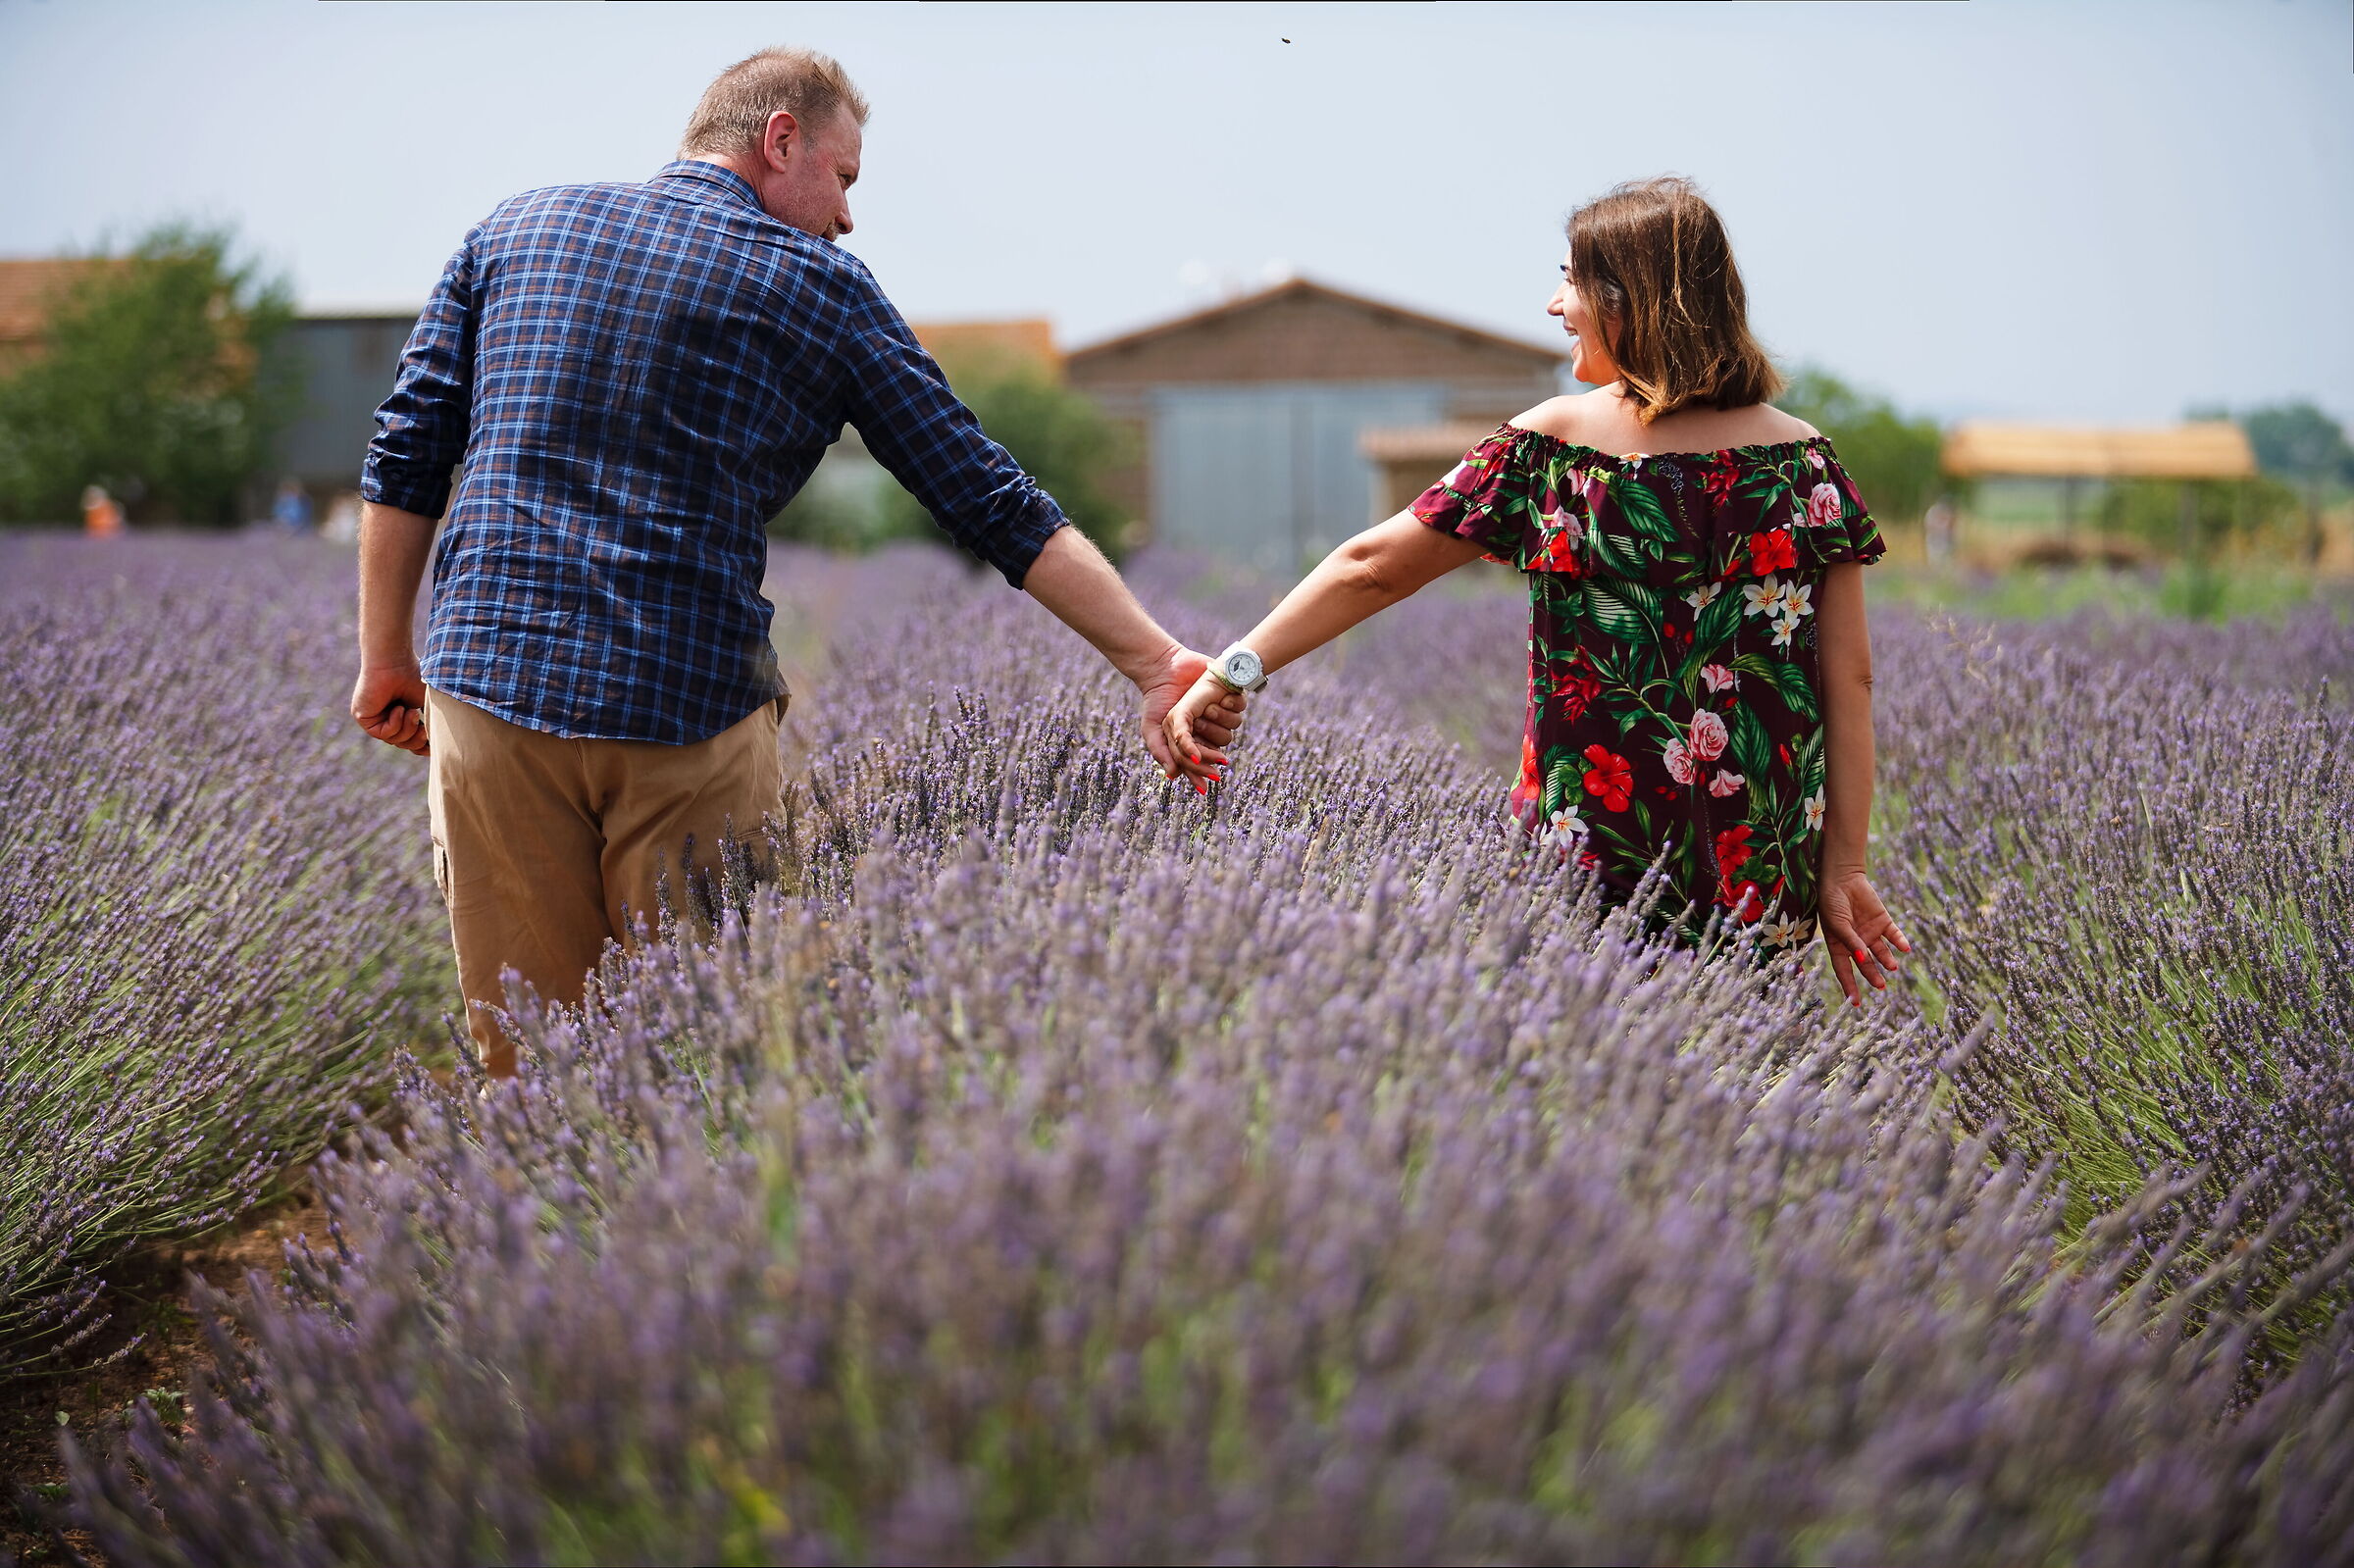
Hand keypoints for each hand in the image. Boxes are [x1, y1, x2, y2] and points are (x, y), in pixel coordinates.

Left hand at [352, 662, 430, 756]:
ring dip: (406, 729)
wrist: (395, 662)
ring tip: (411, 711)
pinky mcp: (363, 717)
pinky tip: (397, 708)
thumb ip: (432, 724)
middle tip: (425, 730)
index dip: (422, 746)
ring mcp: (375, 718)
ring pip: (394, 741)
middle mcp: (387, 717)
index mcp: (403, 714)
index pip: (411, 739)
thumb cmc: (415, 676)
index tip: (434, 748)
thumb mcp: (429, 705)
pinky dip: (394, 724)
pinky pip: (382, 734)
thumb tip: (437, 746)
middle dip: (416, 740)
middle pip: (403, 744)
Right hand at [1141, 647, 1245, 786]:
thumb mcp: (1152, 727)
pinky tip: (1220, 697)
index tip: (1206, 785)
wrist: (1167, 667)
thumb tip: (1173, 775)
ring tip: (1205, 710)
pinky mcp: (1228, 699)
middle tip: (1209, 751)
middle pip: (1216, 754)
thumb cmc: (1157, 699)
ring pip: (1228, 734)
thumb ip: (1160, 751)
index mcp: (1189, 742)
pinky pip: (1238, 712)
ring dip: (1218, 725)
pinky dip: (1230, 706)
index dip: (1201, 776)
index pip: (1198, 765)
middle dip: (1211, 754)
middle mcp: (1205, 732)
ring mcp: (1217, 716)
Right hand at [1817, 868, 1910, 1006]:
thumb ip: (1851, 942)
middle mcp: (1856, 943)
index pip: (1844, 970)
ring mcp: (1870, 932)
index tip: (1856, 1003)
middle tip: (1881, 986)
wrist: (1842, 878)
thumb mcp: (1838, 925)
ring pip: (1881, 952)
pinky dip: (1900, 942)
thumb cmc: (1832, 902)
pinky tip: (1905, 948)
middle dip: (1872, 975)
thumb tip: (1863, 960)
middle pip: (1865, 964)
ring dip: (1887, 960)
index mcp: (1839, 945)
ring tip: (1892, 967)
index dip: (1850, 986)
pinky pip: (1894, 935)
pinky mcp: (1883, 921)